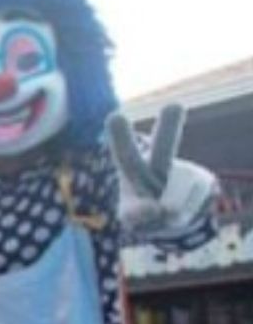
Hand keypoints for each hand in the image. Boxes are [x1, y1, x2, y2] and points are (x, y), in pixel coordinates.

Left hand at [110, 107, 216, 236]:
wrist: (174, 217)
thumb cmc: (144, 210)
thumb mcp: (130, 216)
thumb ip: (137, 214)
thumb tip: (165, 209)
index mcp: (133, 165)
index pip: (124, 153)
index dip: (120, 137)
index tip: (115, 117)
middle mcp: (159, 160)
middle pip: (164, 146)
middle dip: (169, 127)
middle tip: (174, 106)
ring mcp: (186, 170)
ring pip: (180, 196)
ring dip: (172, 212)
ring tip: (166, 212)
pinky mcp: (208, 182)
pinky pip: (197, 205)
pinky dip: (189, 215)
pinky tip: (184, 210)